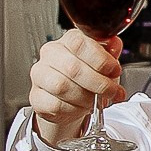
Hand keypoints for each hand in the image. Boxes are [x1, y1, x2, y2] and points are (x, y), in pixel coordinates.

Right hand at [28, 30, 123, 145]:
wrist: (69, 99)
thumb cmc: (86, 77)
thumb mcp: (102, 62)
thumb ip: (109, 52)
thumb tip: (114, 44)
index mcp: (67, 41)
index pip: (80, 43)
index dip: (100, 59)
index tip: (114, 70)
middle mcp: (50, 54)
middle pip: (72, 67)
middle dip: (98, 83)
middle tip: (111, 91)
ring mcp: (40, 75)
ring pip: (62, 87)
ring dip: (86, 98)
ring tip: (96, 101)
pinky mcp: (36, 97)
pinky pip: (55, 105)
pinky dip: (74, 110)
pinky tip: (81, 107)